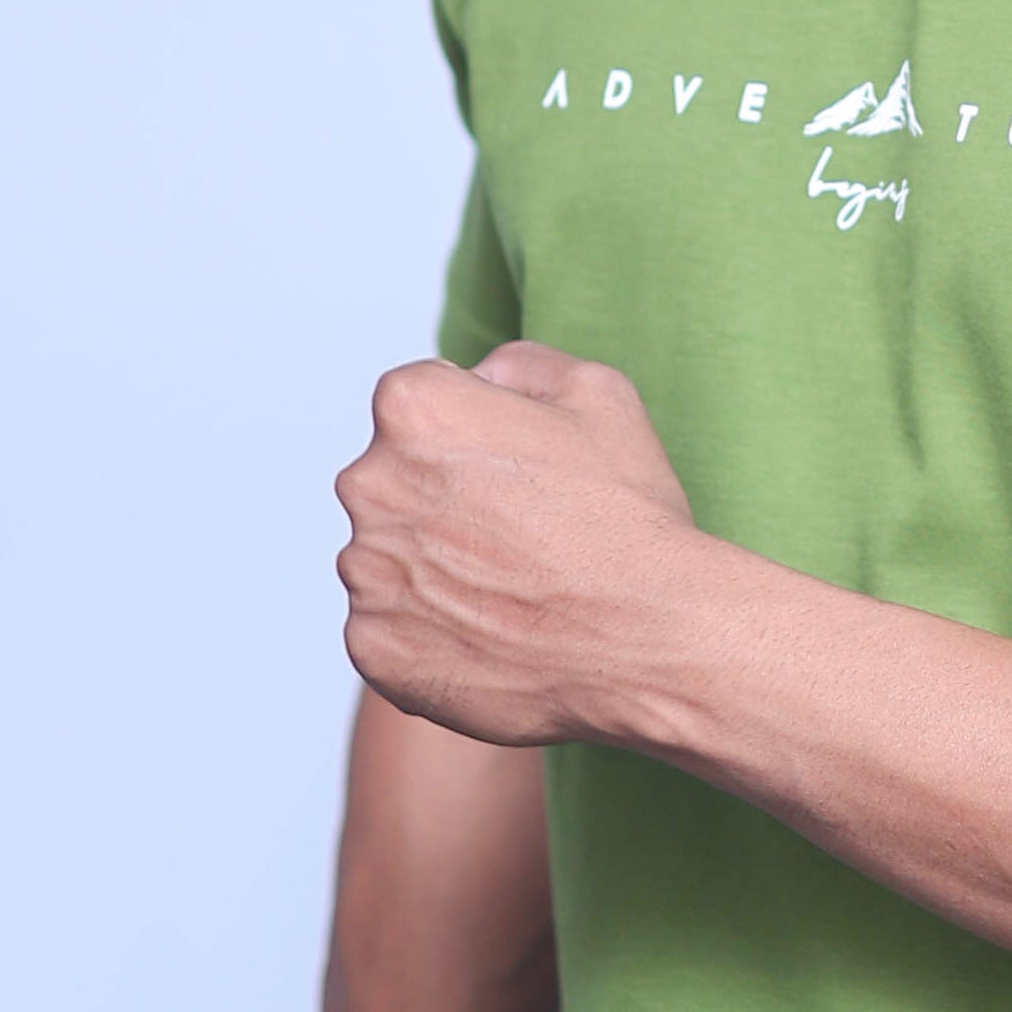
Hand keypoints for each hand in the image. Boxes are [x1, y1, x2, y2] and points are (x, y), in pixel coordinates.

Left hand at [336, 343, 698, 744]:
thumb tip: (484, 377)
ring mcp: (364, 572)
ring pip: (388, 558)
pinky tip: (492, 635)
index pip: (417, 407)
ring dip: (433, 568)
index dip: (474, 437)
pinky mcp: (371, 645)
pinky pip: (389, 628)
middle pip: (393, 482)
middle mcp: (368, 483)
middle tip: (520, 536)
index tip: (519, 474)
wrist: (647, 643)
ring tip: (512, 591)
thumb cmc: (628, 519)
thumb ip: (523, 366)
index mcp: (413, 408)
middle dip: (444, 501)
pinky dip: (428, 633)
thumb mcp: (601, 396)